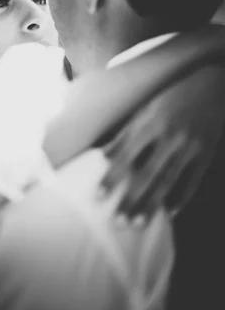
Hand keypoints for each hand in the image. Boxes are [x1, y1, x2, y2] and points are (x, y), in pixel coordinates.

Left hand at [98, 64, 224, 222]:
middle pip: (147, 173)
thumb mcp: (146, 109)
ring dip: (152, 204)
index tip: (98, 197)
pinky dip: (181, 197)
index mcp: (150, 122)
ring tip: (138, 223)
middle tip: (117, 221)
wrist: (212, 87)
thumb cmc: (171, 97)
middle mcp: (169, 135)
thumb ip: (126, 132)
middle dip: (132, 198)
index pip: (126, 155)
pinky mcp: (205, 154)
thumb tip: (103, 155)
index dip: (112, 177)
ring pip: (168, 181)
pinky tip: (169, 213)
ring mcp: (190, 147)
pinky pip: (192, 180)